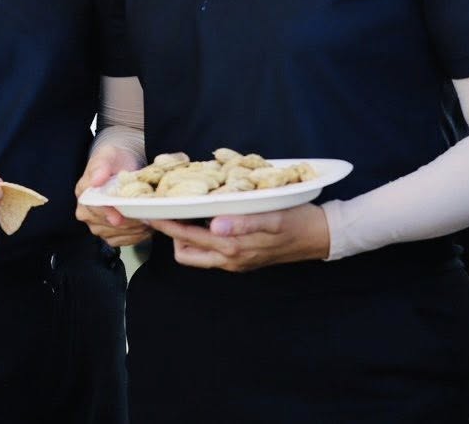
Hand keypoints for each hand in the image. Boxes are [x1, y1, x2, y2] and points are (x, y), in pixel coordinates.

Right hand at [75, 145, 149, 246]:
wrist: (124, 166)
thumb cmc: (115, 160)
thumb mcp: (107, 155)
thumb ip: (101, 166)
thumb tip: (96, 180)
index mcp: (83, 194)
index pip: (93, 209)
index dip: (107, 214)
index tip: (119, 217)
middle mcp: (86, 213)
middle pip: (105, 226)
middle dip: (126, 222)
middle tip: (145, 216)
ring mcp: (98, 225)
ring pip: (115, 235)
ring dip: (134, 230)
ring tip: (149, 219)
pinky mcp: (110, 234)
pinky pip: (122, 241)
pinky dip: (136, 236)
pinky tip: (146, 226)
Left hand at [147, 203, 330, 271]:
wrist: (320, 236)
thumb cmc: (296, 220)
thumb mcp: (272, 217)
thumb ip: (243, 222)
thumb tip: (213, 226)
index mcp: (232, 248)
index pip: (186, 237)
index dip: (164, 224)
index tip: (147, 211)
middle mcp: (229, 259)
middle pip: (185, 249)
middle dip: (170, 230)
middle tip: (163, 206)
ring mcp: (235, 261)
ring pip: (197, 252)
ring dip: (186, 234)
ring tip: (184, 209)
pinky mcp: (242, 257)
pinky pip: (212, 250)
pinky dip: (202, 236)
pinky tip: (206, 216)